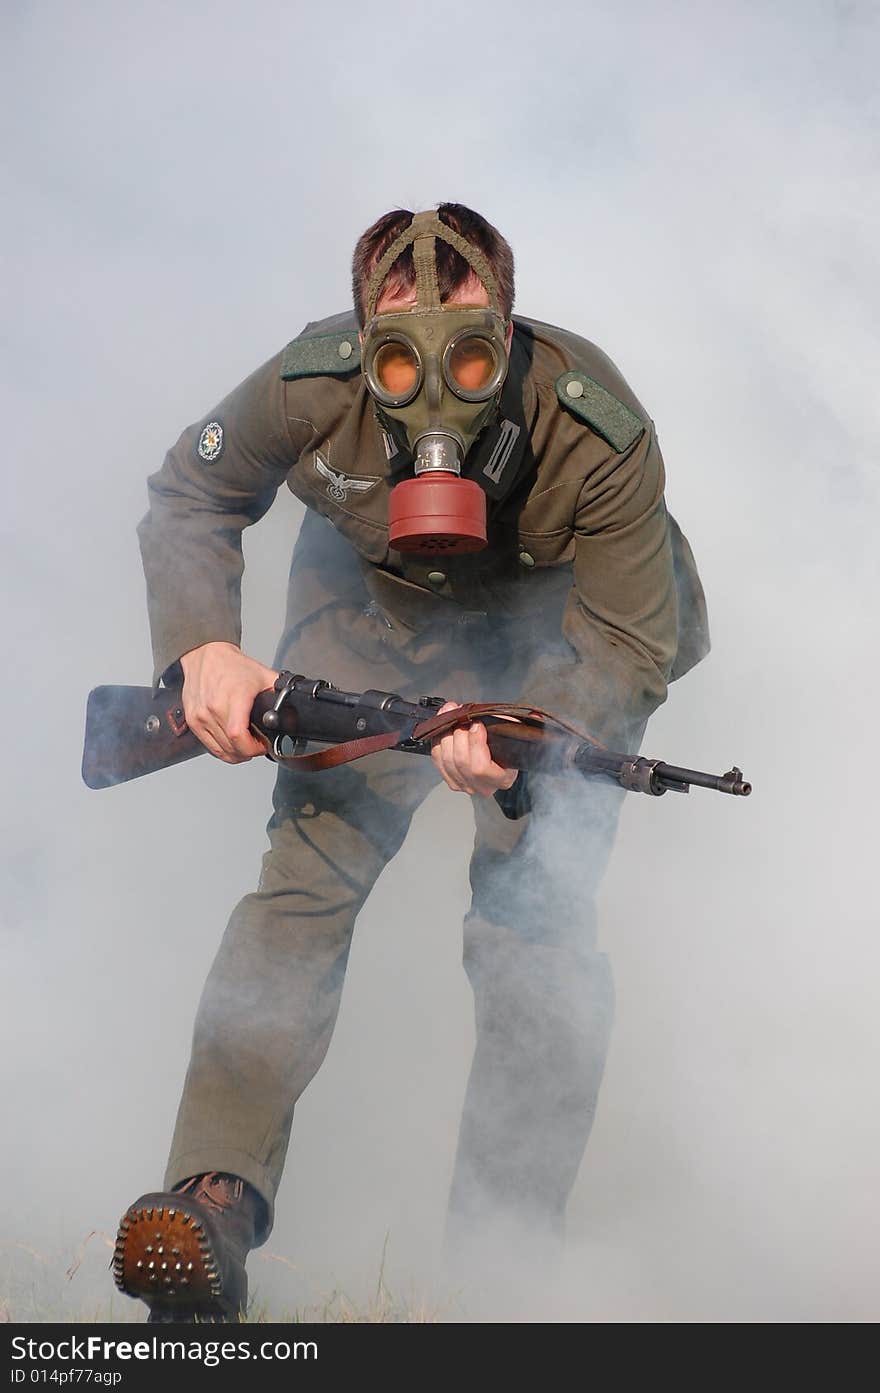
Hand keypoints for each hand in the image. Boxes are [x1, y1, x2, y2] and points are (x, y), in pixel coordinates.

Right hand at [179, 641, 277, 762]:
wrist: (205, 654)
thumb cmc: (232, 665)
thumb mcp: (263, 676)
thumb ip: (280, 692)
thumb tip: (296, 706)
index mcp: (234, 697)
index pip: (238, 735)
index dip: (253, 748)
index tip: (261, 746)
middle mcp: (213, 707)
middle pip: (231, 747)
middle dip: (248, 752)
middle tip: (256, 746)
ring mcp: (200, 715)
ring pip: (220, 750)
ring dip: (235, 753)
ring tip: (245, 744)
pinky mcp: (192, 720)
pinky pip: (209, 746)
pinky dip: (222, 749)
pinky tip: (230, 742)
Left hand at [430, 700, 518, 797]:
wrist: (497, 758)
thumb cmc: (507, 746)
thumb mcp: (516, 735)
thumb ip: (523, 727)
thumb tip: (535, 717)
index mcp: (502, 779)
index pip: (481, 768)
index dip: (475, 744)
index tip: (478, 723)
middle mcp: (482, 787)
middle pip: (461, 762)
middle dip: (458, 734)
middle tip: (460, 714)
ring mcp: (464, 785)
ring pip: (447, 760)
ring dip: (446, 734)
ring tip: (450, 713)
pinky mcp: (450, 779)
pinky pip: (438, 760)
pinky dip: (438, 741)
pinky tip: (443, 725)